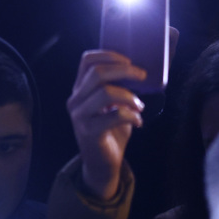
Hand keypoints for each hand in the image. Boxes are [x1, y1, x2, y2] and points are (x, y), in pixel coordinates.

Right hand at [68, 50, 145, 200]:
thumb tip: (141, 69)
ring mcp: (79, 116)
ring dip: (130, 96)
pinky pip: (114, 115)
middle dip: (124, 70)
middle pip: (97, 73)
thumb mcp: (113, 104)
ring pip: (105, 92)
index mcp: (80, 89)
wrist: (102, 164)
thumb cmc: (111, 130)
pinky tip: (138, 122)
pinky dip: (132, 116)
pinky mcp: (89, 131)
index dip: (109, 55)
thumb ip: (118, 87)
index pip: (87, 60)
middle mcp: (75, 100)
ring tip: (139, 106)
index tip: (129, 60)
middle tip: (143, 75)